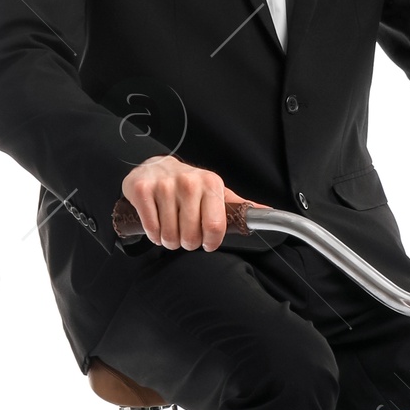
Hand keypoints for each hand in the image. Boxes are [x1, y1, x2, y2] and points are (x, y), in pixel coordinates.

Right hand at [120, 157, 264, 250]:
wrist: (155, 166)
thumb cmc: (189, 185)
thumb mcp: (216, 192)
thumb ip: (238, 206)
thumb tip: (267, 212)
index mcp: (211, 184)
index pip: (215, 227)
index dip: (210, 242)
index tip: (207, 242)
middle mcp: (188, 181)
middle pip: (190, 235)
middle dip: (187, 243)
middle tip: (185, 235)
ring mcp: (164, 185)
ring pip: (169, 235)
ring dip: (169, 240)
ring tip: (170, 229)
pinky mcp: (142, 189)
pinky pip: (151, 228)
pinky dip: (153, 234)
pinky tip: (156, 225)